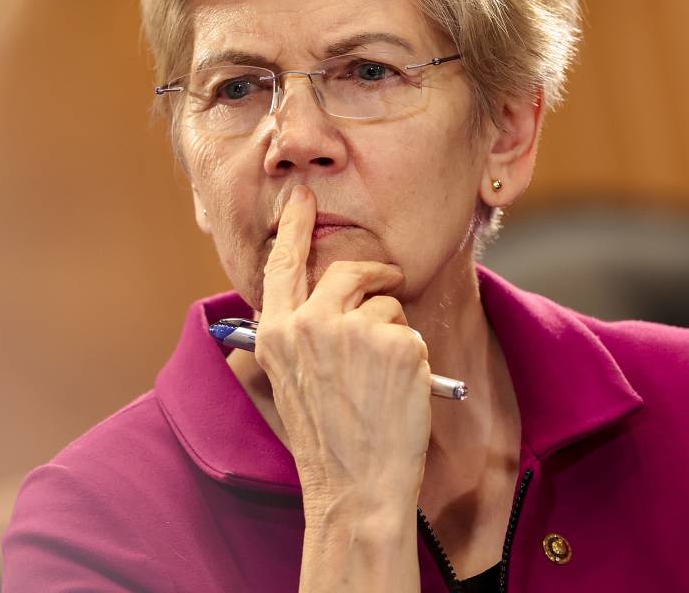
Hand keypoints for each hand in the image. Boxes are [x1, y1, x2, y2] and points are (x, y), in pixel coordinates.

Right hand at [254, 184, 433, 515]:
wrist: (356, 490)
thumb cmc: (329, 444)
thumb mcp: (292, 382)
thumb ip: (300, 335)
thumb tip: (328, 299)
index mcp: (276, 334)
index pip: (283, 265)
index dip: (295, 228)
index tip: (303, 198)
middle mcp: (307, 324)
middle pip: (347, 272)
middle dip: (374, 275)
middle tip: (390, 278)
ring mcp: (351, 331)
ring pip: (385, 302)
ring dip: (394, 331)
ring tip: (382, 381)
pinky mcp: (393, 342)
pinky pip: (409, 330)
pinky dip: (412, 357)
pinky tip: (398, 392)